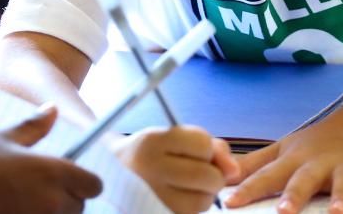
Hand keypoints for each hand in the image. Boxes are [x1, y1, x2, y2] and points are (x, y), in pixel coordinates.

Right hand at [0, 104, 102, 213]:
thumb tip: (53, 110)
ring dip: (53, 213)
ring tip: (24, 202)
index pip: (94, 184)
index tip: (69, 179)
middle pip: (80, 205)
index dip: (84, 181)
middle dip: (66, 198)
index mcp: (52, 172)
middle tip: (37, 191)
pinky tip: (15, 211)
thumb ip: (33, 127)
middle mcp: (52, 202)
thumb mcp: (1, 140)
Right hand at [113, 126, 238, 212]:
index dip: (207, 148)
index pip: (202, 143)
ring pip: (204, 201)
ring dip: (203, 194)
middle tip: (195, 171)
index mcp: (151, 141)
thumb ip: (209, 145)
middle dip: (211, 174)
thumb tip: (234, 171)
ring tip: (184, 185)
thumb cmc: (148, 152)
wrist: (107, 174)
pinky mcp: (157, 213)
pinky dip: (192, 206)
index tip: (196, 150)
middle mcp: (149, 170)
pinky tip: (178, 197)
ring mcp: (151, 197)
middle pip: (208, 176)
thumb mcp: (171, 136)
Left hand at [224, 116, 342, 213]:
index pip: (266, 176)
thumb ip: (252, 165)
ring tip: (337, 213)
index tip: (230, 202)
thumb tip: (219, 173)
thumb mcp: (282, 150)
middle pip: (303, 180)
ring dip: (341, 197)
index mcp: (293, 161)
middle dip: (293, 195)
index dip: (247, 189)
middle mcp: (318, 163)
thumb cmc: (316, 144)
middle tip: (283, 211)